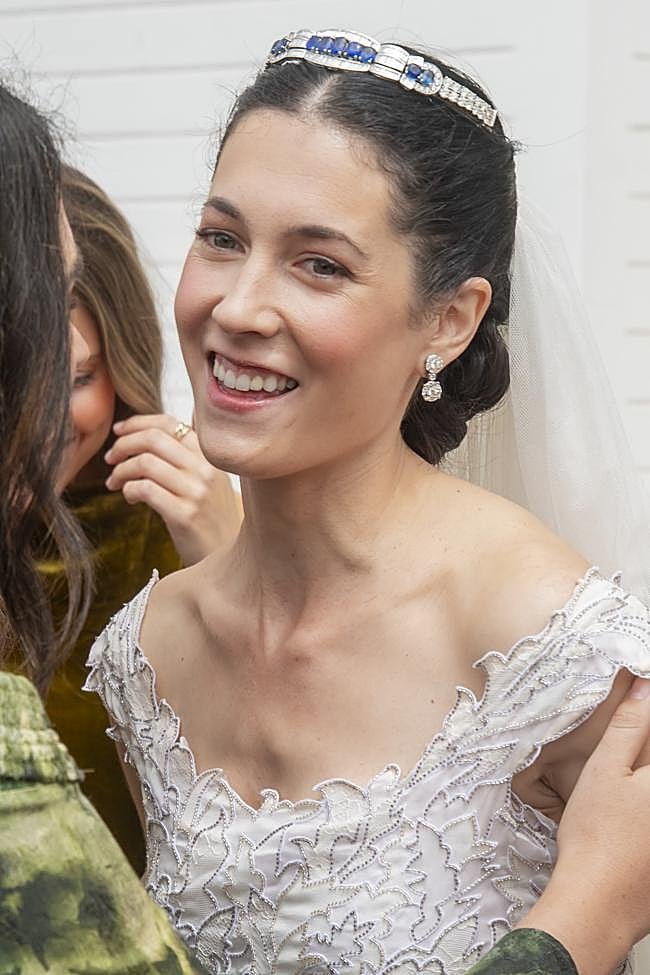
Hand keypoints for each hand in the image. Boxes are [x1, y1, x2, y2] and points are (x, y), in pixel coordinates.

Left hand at [104, 414, 241, 564]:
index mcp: (210, 456)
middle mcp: (205, 469)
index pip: (170, 424)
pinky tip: (129, 497)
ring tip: (115, 482)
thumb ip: (188, 456)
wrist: (227, 556)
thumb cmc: (212, 519)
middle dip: (123, 445)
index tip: (119, 431)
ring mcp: (197, 492)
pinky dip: (129, 489)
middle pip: (153, 439)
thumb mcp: (210, 481)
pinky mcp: (184, 514)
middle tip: (110, 458)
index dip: (138, 423)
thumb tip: (151, 432)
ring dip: (121, 470)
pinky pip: (144, 489)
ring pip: (145, 463)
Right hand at [518, 677, 649, 974]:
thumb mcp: (604, 769)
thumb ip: (628, 726)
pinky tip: (630, 824)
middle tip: (619, 777)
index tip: (631, 732)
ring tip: (616, 803)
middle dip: (641, 758)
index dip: (643, 726)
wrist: (598, 903)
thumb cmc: (596, 835)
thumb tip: (644, 685)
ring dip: (638, 788)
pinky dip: (642, 817)